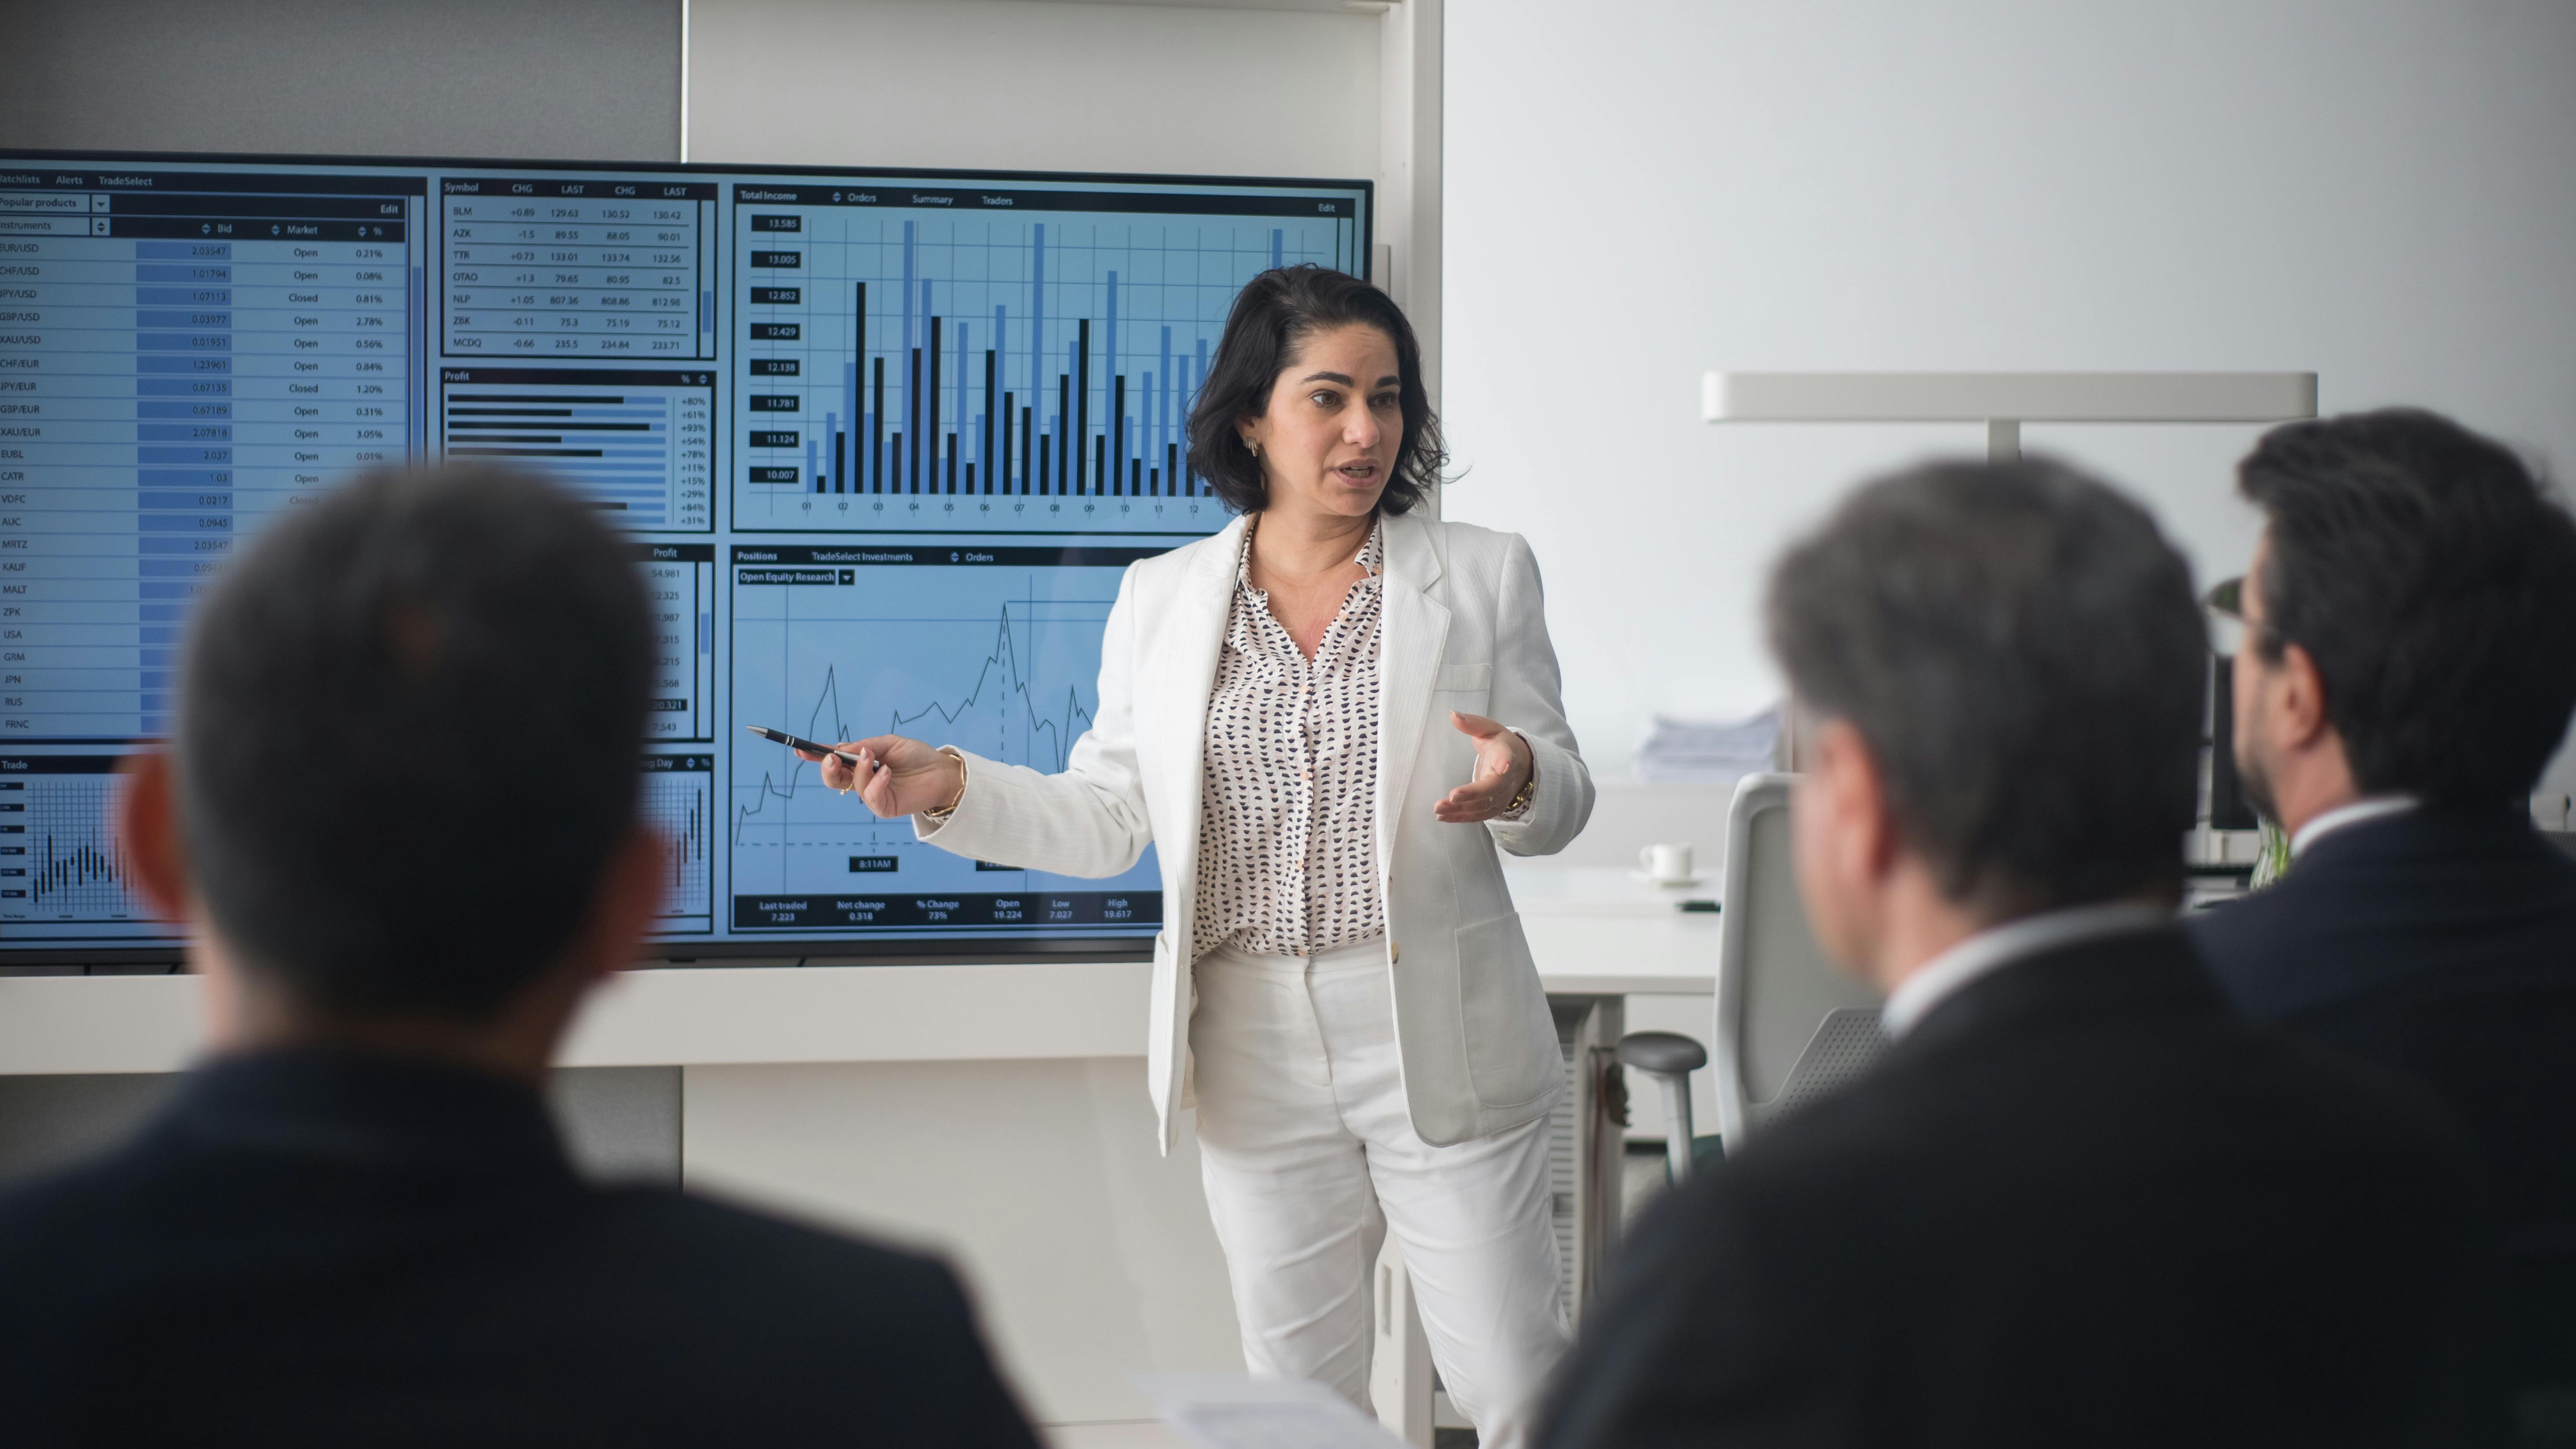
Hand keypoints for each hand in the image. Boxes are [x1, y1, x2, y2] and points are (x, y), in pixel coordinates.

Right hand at [797, 735, 963, 819]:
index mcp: (860, 763)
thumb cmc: (917, 756)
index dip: (816, 756)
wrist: (942, 771)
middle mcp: (863, 780)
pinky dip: (876, 782)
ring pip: (853, 786)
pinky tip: (887, 772)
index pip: (834, 761)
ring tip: (871, 756)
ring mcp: (873, 795)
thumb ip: (866, 746)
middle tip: (832, 758)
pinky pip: (872, 797)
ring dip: (859, 769)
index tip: (800, 750)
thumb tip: (842, 749)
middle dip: (828, 769)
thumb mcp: (889, 743)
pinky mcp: (885, 807)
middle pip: (834, 780)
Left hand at [1435, 711, 1532, 823]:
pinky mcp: (1494, 808)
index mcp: (1507, 754)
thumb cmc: (1501, 745)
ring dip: (1460, 810)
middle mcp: (1506, 779)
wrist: (1521, 766)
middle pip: (1492, 789)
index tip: (1503, 766)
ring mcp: (1501, 797)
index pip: (1508, 759)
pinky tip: (1442, 817)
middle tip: (1451, 796)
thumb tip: (1452, 714)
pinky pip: (1477, 816)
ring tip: (1438, 809)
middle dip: (1472, 794)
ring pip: (1482, 806)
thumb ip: (1472, 724)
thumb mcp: (1489, 729)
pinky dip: (1459, 818)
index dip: (1505, 762)